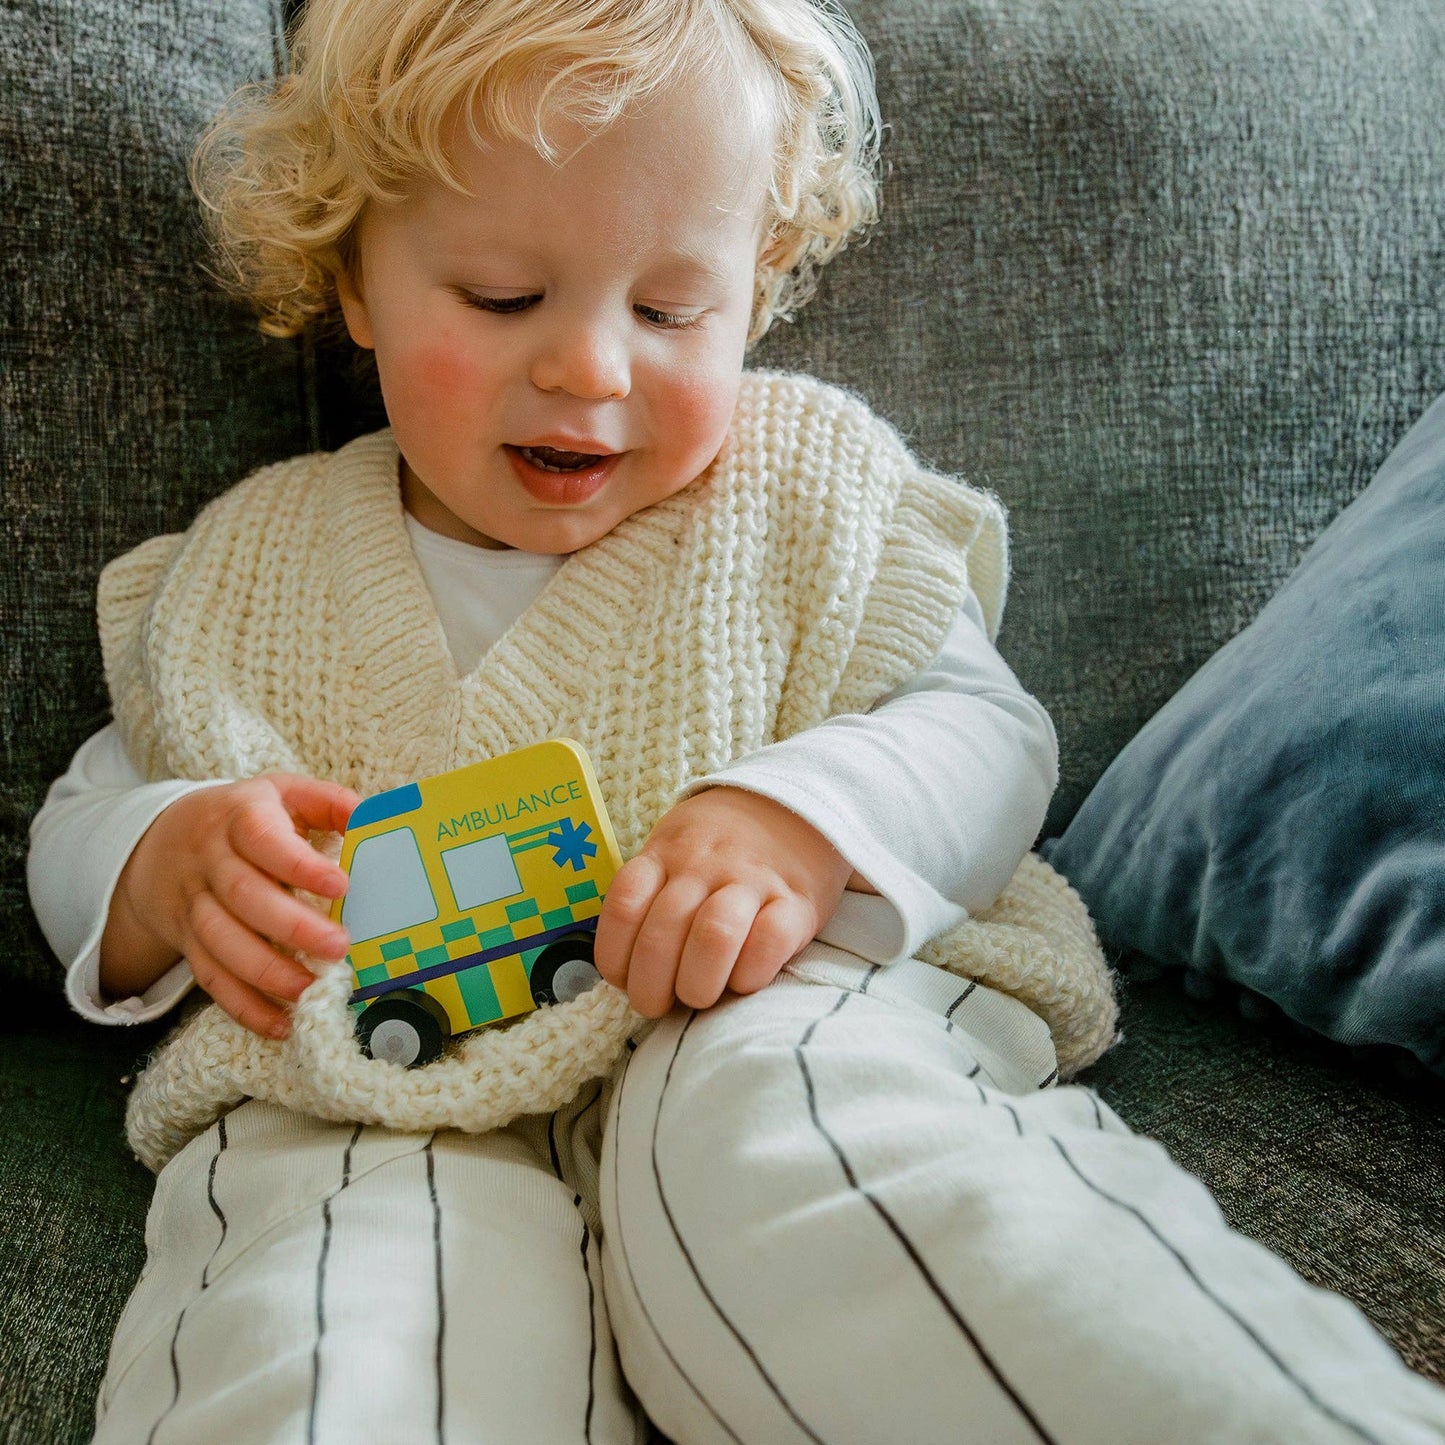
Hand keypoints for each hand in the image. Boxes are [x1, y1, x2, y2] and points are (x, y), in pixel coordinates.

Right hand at [100, 774, 358, 1038]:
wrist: (160, 842)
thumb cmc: (245, 818)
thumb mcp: (282, 793)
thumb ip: (328, 802)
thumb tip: (370, 819)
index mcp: (240, 818)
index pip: (265, 840)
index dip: (299, 864)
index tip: (341, 883)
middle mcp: (212, 863)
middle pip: (244, 897)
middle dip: (292, 927)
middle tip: (339, 946)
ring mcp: (195, 905)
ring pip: (222, 943)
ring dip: (267, 973)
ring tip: (310, 989)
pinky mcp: (189, 943)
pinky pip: (211, 978)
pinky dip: (244, 1006)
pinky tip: (280, 1023)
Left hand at [593, 788, 851, 1017]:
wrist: (797, 805)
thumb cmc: (723, 844)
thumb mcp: (675, 846)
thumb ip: (650, 893)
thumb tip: (626, 968)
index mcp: (666, 853)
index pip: (624, 906)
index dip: (616, 957)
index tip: (626, 980)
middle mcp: (704, 865)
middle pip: (662, 935)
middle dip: (652, 988)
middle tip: (661, 1004)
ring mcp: (753, 880)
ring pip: (713, 937)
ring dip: (698, 984)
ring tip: (701, 997)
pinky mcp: (798, 901)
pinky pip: (770, 943)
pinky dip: (751, 973)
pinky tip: (745, 980)